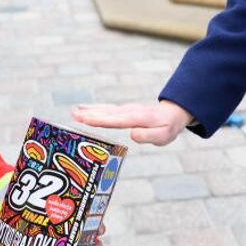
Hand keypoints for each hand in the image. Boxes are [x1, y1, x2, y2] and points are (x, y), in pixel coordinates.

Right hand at [72, 101, 191, 145]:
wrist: (172, 114)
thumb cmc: (167, 128)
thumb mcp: (163, 136)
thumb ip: (148, 136)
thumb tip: (132, 135)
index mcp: (138, 119)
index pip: (117, 120)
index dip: (101, 120)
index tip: (87, 119)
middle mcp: (129, 112)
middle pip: (107, 113)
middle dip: (90, 114)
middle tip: (73, 115)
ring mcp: (126, 110)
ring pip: (105, 109)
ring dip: (90, 110)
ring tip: (74, 112)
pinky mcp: (123, 111)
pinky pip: (107, 109)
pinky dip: (95, 108)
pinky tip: (84, 109)